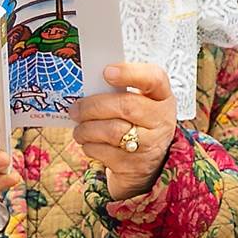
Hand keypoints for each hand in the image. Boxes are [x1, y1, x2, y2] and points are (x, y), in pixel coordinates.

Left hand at [68, 63, 177, 200]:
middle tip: (76, 109)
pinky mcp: (135, 166)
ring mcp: (150, 145)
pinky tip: (89, 143)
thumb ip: (118, 92)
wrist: (146, 165)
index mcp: (162, 97)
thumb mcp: (137, 104)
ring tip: (79, 129)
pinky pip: (104, 152)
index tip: (107, 72)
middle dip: (93, 106)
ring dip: (87, 129)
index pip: (154, 78)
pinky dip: (90, 146)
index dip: (130, 73)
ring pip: (112, 131)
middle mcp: (161, 120)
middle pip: (126, 106)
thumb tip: (87, 86)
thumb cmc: (136, 125)